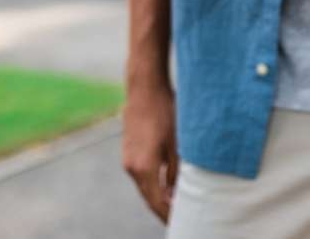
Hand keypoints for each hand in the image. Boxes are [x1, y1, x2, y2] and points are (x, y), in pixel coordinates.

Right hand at [121, 81, 177, 222]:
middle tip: (181, 218)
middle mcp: (131, 167)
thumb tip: (177, 191)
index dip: (169, 214)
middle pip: (149, 197)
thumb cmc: (165, 112)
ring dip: (159, 196)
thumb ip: (176, 170)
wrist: (145, 87)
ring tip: (177, 204)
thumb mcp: (178, 143)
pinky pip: (141, 175)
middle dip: (164, 209)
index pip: (157, 202)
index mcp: (144, 168)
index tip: (182, 222)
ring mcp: (127, 159)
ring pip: (145, 187)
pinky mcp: (128, 151)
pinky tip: (167, 185)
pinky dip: (153, 184)